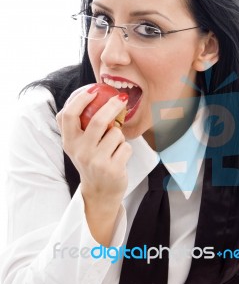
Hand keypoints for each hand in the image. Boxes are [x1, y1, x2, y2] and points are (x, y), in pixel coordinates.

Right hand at [56, 87, 131, 244]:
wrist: (100, 192)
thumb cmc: (91, 161)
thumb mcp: (77, 145)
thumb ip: (77, 125)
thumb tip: (87, 93)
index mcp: (69, 142)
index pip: (68, 115)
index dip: (80, 100)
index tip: (93, 90)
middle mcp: (80, 152)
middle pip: (97, 121)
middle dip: (112, 106)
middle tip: (121, 98)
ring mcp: (96, 162)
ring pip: (116, 133)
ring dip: (119, 135)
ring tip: (114, 146)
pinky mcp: (113, 170)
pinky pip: (126, 146)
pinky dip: (126, 148)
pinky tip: (118, 158)